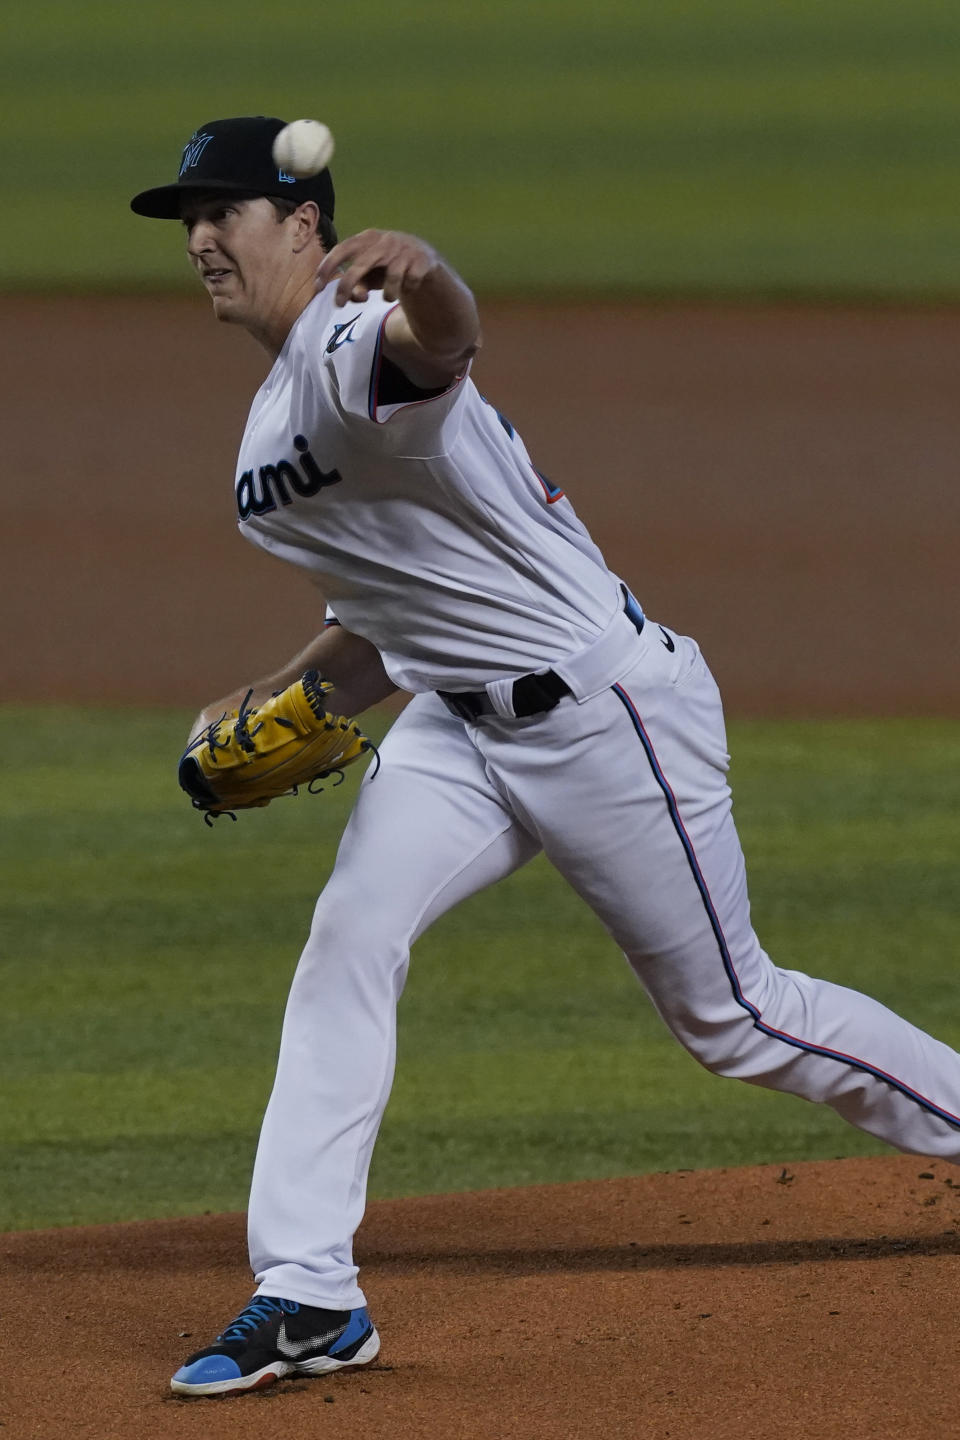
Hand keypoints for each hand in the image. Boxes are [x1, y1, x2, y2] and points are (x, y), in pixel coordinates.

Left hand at [316, 230, 438, 306]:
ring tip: (389, 298)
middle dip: (347, 286)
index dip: (328, 267)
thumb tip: (351, 296)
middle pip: (360, 264)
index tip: (317, 286)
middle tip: (339, 304)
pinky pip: (409, 284)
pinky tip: (410, 287)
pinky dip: (408, 290)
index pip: (342, 249)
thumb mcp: (369, 272)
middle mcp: (385, 241)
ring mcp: (405, 250)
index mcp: (367, 238)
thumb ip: (357, 282)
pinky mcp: (422, 261)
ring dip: (388, 294)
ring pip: (391, 279)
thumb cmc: (388, 266)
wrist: (424, 258)